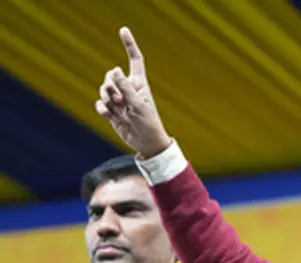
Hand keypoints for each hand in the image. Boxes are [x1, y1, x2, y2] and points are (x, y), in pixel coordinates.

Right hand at [96, 26, 171, 157]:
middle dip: (111, 86)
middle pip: (111, 76)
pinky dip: (103, 109)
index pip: (135, 60)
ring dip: (108, 99)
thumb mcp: (139, 105)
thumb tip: (115, 70)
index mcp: (140, 84)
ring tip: (119, 109)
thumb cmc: (149, 123)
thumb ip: (126, 88)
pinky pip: (100, 104)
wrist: (146, 143)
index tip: (123, 30)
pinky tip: (111, 116)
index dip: (129, 45)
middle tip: (122, 100)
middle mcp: (129, 89)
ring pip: (103, 90)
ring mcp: (120, 100)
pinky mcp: (112, 111)